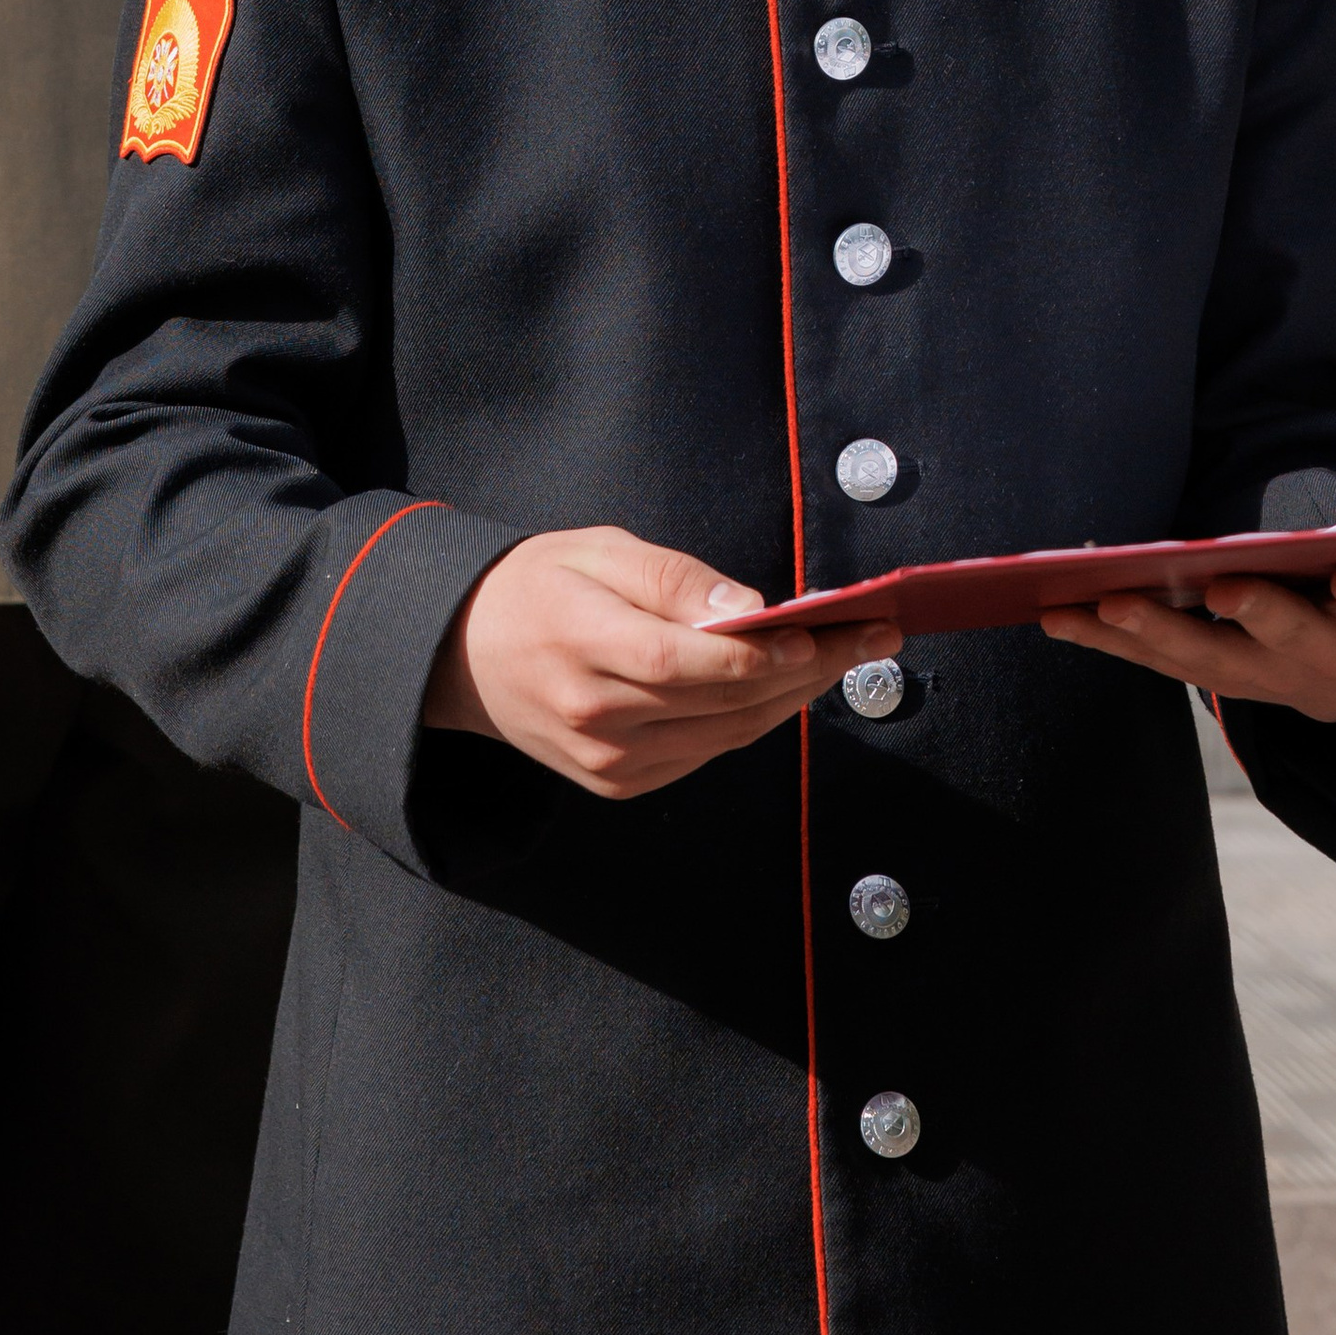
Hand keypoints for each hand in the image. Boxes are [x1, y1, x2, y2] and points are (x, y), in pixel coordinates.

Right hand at [421, 525, 899, 799]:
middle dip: (808, 669)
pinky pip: (706, 753)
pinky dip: (752, 720)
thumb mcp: (596, 551)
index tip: (826, 631)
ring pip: (727, 734)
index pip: (688, 662)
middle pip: (723, 702)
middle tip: (873, 634)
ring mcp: (608, 761)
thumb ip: (673, 579)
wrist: (462, 656)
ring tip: (848, 655)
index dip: (762, 654)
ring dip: (793, 698)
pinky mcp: (619, 784)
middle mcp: (596, 717)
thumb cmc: (536, 587)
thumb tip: (750, 609)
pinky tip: (787, 686)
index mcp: (582, 644)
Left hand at [1039, 528, 1335, 718]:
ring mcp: (1253, 670)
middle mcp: (1312, 654)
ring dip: (1144, 632)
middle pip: (1276, 639)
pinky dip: (1102, 637)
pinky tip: (1052, 614)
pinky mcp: (1201, 667)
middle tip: (1214, 589)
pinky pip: (1146, 656)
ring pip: (1196, 657)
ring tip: (1090, 604)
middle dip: (1248, 615)